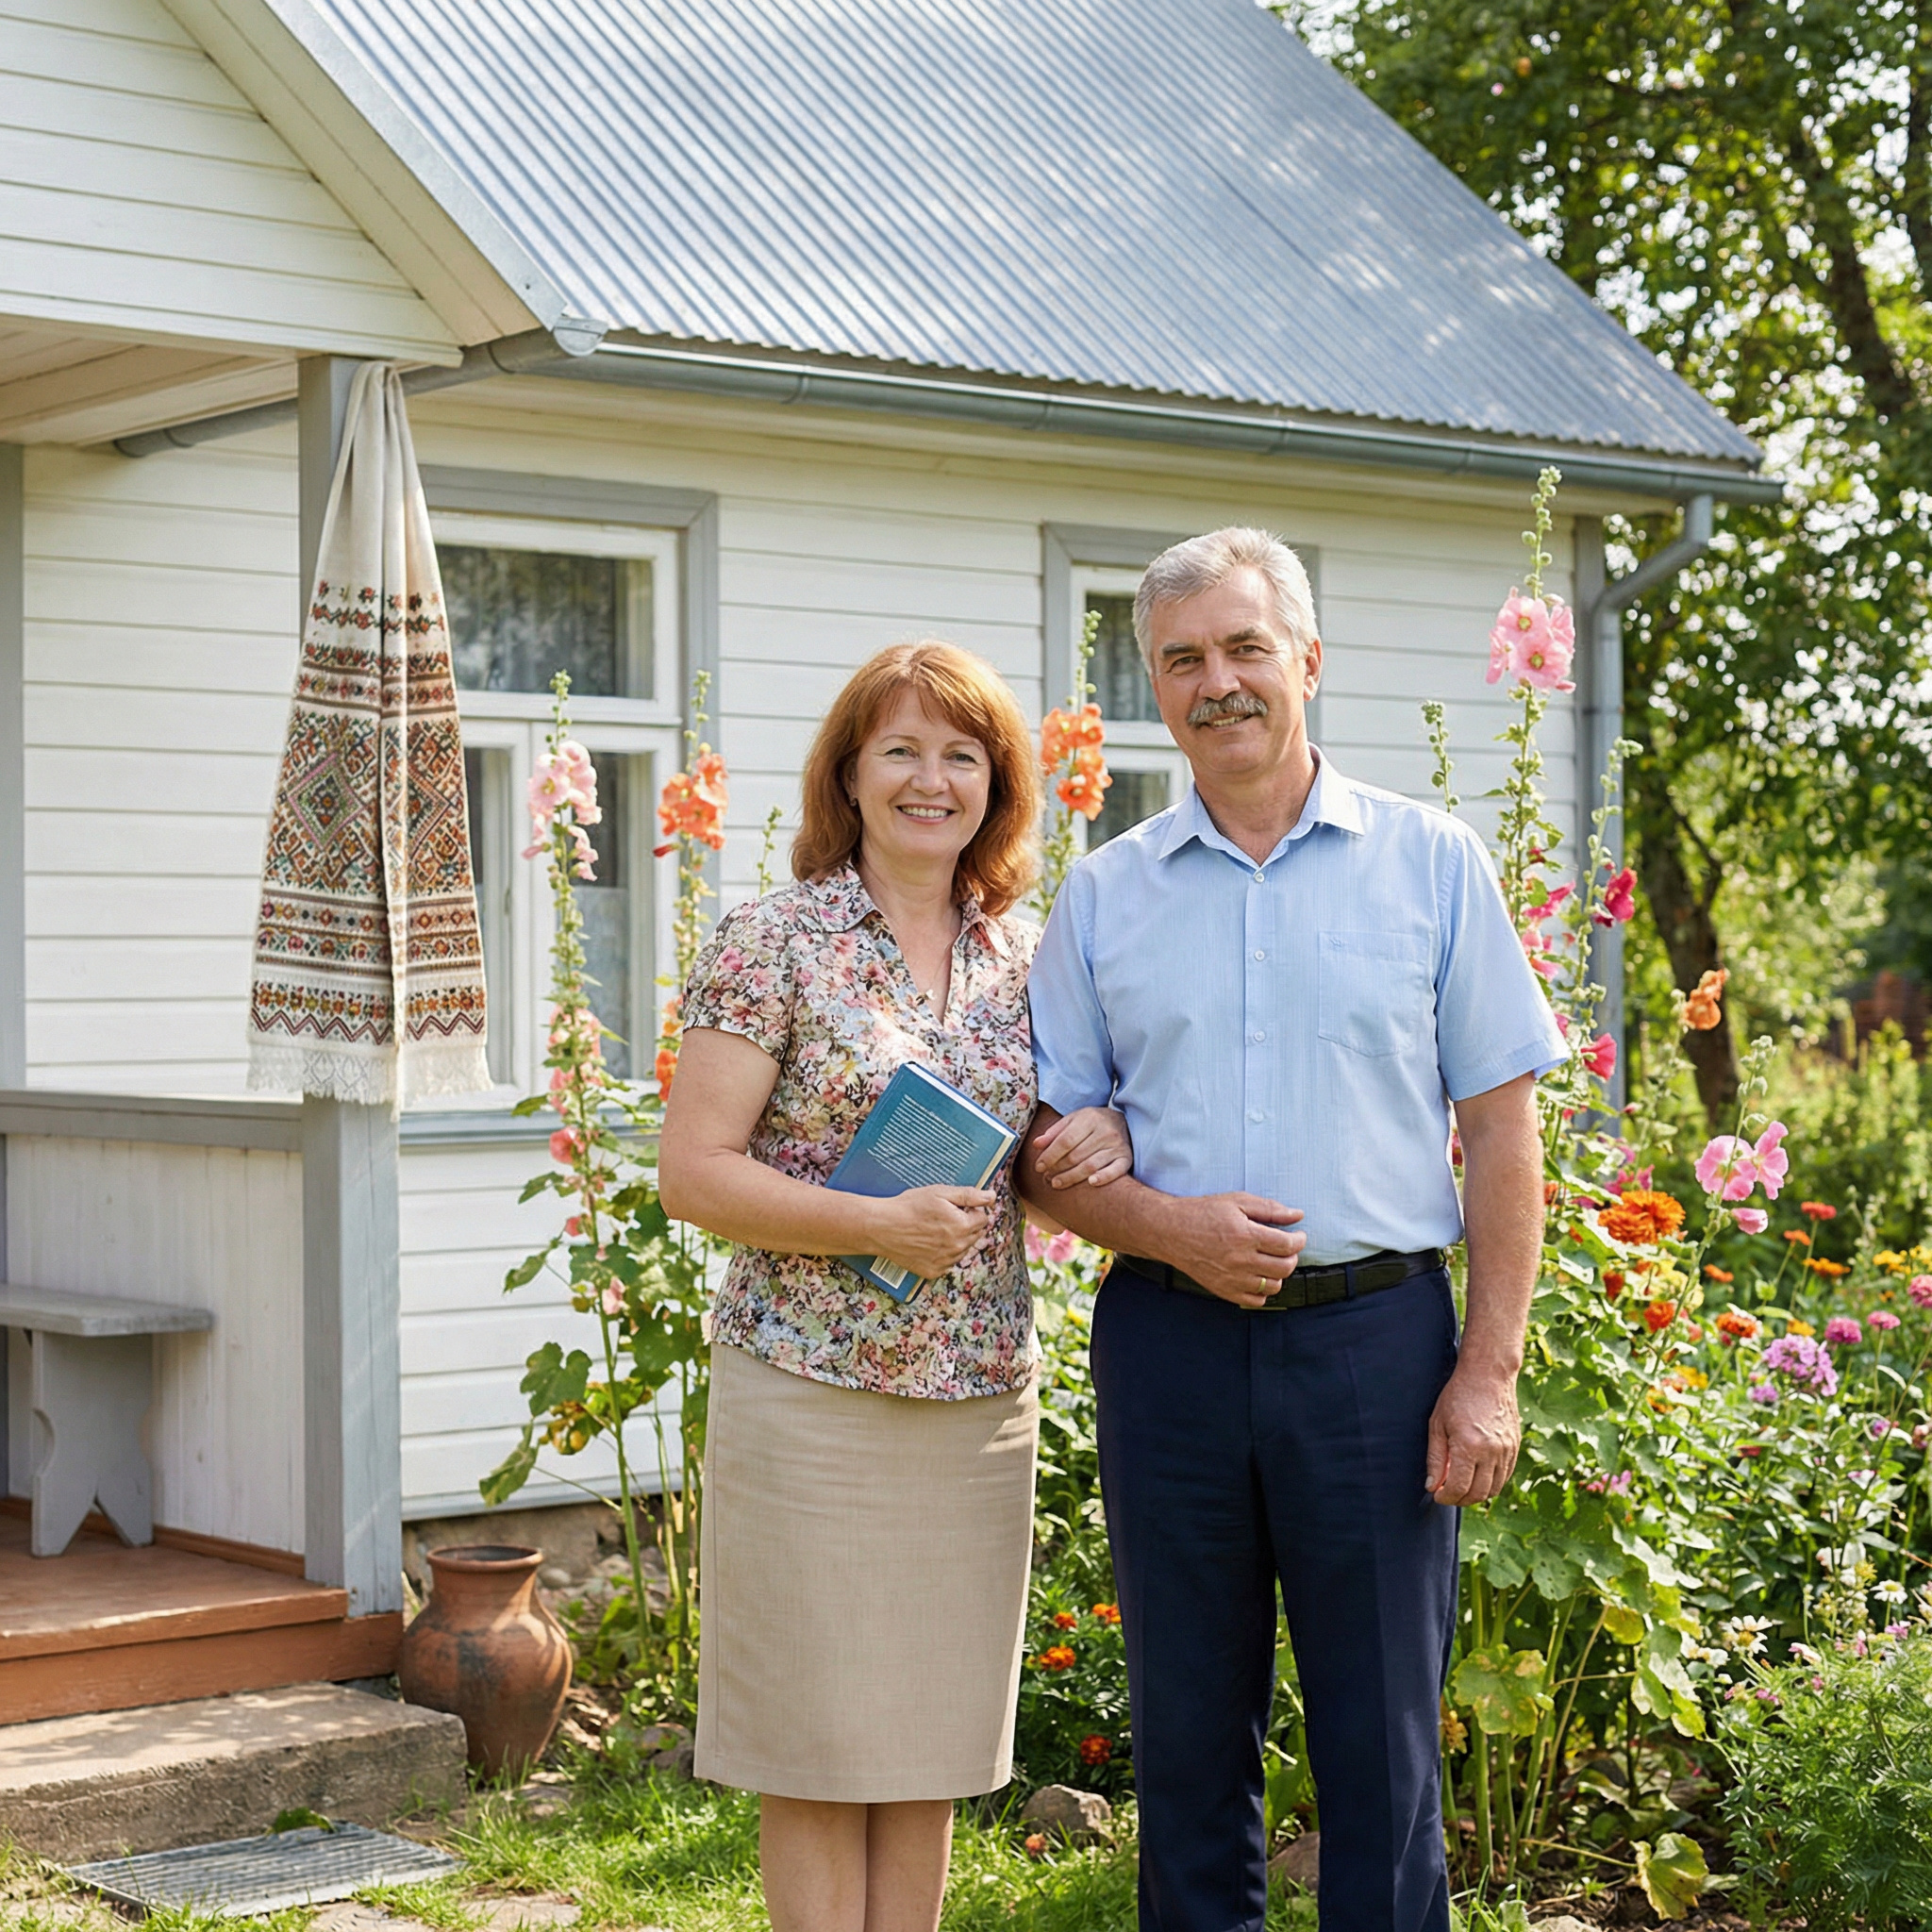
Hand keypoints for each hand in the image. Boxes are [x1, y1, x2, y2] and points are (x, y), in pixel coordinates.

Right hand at [869, 1185, 997, 1280]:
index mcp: (963, 1226)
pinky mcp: (933, 1271)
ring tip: (932, 1228)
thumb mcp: (940, 1193)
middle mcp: (958, 1248)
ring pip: (962, 1248)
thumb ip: (969, 1195)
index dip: (970, 1209)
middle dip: (965, 1223)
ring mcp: (946, 1262)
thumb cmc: (909, 1207)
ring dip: (954, 1239)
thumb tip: (991, 1197)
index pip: (983, 1217)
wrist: (881, 1227)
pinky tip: (927, 1242)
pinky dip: (942, 1252)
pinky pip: (947, 1261)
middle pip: (975, 1234)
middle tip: (942, 1216)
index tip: (954, 1206)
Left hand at [1031, 1106, 1133, 1190]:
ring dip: (1071, 1177)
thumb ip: (1054, 1132)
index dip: (1050, 1155)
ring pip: (1090, 1165)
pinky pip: (1116, 1171)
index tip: (1038, 1166)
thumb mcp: (1073, 1120)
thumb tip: (1036, 1145)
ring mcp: (1117, 1145)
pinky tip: (1090, 1183)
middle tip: (1046, 1177)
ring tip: (1056, 1183)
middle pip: (1076, 1155)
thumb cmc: (1092, 1123)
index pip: (1065, 1140)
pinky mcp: (1126, 1158)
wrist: (1124, 1122)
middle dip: (1057, 1168)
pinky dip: (1103, 1177)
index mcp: (1089, 1119)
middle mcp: (1105, 1131)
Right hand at [1162, 1193, 1305, 1308]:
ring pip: (1273, 1286)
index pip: (1287, 1245)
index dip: (1299, 1240)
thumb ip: (1269, 1209)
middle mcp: (1240, 1260)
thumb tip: (1298, 1215)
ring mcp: (1232, 1279)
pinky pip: (1256, 1301)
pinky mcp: (1224, 1290)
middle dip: (1292, 1256)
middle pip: (1284, 1267)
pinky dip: (1263, 1291)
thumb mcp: (1236, 1201)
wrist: (1171, 1231)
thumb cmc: (1203, 1213)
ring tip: (1271, 1261)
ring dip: (1279, 1274)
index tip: (1298, 1235)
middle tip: (1286, 1248)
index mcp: (1245, 1235)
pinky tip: (1258, 1275)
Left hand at [1425, 1364, 1520, 1505]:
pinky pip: (1505, 1477)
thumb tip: (1432, 1486)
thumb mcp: (1437, 1425)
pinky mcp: (1515, 1447)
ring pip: (1494, 1489)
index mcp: (1469, 1446)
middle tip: (1447, 1495)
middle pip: (1478, 1493)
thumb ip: (1435, 1459)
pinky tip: (1477, 1476)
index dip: (1446, 1497)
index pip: (1459, 1487)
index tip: (1437, 1495)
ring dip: (1476, 1494)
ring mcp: (1506, 1451)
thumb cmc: (1457, 1396)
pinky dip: (1491, 1483)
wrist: (1488, 1375)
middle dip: (1460, 1500)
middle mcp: (1491, 1452)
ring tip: (1461, 1487)